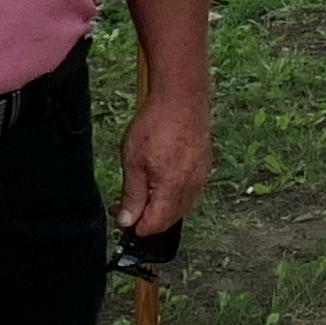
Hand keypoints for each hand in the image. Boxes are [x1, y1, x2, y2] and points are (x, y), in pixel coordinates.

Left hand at [118, 77, 213, 234]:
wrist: (181, 97)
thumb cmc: (157, 124)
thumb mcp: (133, 162)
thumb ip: (132, 195)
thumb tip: (127, 220)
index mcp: (173, 189)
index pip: (155, 225)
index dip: (136, 226)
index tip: (122, 216)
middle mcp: (191, 187)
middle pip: (169, 219)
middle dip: (147, 217)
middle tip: (126, 203)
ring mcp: (200, 177)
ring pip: (179, 206)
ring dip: (160, 205)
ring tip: (141, 187)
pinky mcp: (204, 166)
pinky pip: (188, 190)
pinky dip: (172, 192)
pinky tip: (159, 177)